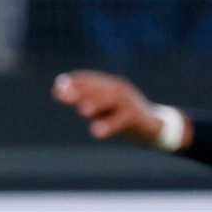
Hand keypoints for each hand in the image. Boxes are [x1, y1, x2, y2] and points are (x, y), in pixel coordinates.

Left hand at [52, 71, 177, 146]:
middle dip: (81, 92)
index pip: (89, 79)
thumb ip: (82, 99)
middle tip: (63, 96)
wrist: (153, 127)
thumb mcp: (102, 109)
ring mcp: (128, 102)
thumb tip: (57, 89)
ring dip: (96, 104)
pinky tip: (96, 132)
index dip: (73, 83)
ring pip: (111, 100)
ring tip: (82, 112)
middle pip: (98, 88)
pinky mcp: (136, 116)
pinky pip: (121, 120)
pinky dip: (109, 125)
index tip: (57, 88)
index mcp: (109, 85)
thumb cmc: (122, 117)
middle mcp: (118, 89)